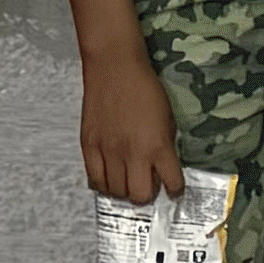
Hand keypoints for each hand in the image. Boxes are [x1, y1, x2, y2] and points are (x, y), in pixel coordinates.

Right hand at [75, 45, 179, 206]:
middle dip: (147, 195)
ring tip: (128, 182)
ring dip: (124, 191)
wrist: (114, 67)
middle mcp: (133, 154)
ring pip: (116, 191)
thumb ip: (165, 146)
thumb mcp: (168, 118)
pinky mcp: (89, 146)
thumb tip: (163, 167)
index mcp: (158, 146)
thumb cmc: (145, 88)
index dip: (175, 189)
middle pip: (139, 195)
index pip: (171, 183)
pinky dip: (103, 185)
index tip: (174, 189)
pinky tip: (109, 179)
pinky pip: (94, 179)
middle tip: (148, 187)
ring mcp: (108, 151)